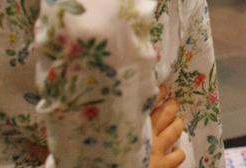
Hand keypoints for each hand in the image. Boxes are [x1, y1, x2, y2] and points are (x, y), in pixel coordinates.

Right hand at [24, 85, 184, 167]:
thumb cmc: (97, 157)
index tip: (159, 85)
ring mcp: (157, 149)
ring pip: (177, 129)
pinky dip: (178, 151)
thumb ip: (85, 122)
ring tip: (177, 119)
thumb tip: (67, 108)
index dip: (156, 90)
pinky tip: (175, 150)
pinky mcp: (163, 166)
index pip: (148, 99)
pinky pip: (177, 156)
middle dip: (171, 103)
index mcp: (130, 123)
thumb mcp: (90, 135)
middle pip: (167, 111)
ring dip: (178, 123)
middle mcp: (147, 133)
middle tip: (170, 100)